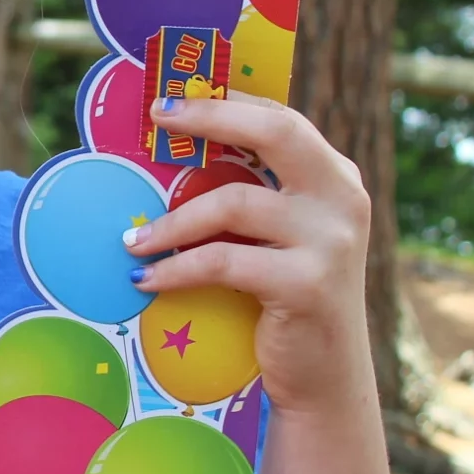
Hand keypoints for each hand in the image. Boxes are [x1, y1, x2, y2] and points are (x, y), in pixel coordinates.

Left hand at [126, 90, 374, 416]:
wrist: (325, 375)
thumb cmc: (285, 298)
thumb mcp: (278, 237)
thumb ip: (252, 195)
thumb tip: (172, 157)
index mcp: (336, 178)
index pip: (282, 119)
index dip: (227, 101)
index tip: (171, 97)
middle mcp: (343, 199)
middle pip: (277, 133)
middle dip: (212, 117)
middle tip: (156, 117)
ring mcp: (331, 241)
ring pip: (235, 203)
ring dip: (171, 221)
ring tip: (131, 240)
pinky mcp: (308, 284)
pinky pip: (223, 261)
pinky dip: (176, 268)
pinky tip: (145, 278)